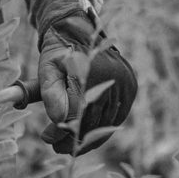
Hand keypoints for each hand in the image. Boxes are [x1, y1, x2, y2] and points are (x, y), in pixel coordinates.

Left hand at [38, 14, 137, 153]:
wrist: (82, 32)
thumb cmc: (58, 54)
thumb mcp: (46, 70)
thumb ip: (49, 94)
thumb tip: (58, 120)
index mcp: (90, 71)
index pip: (76, 114)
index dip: (60, 131)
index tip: (47, 138)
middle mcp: (113, 78)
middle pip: (91, 121)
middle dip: (71, 138)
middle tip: (55, 145)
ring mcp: (125, 84)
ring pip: (105, 124)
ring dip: (86, 138)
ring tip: (68, 144)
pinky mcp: (131, 89)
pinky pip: (116, 119)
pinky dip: (101, 131)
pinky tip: (86, 137)